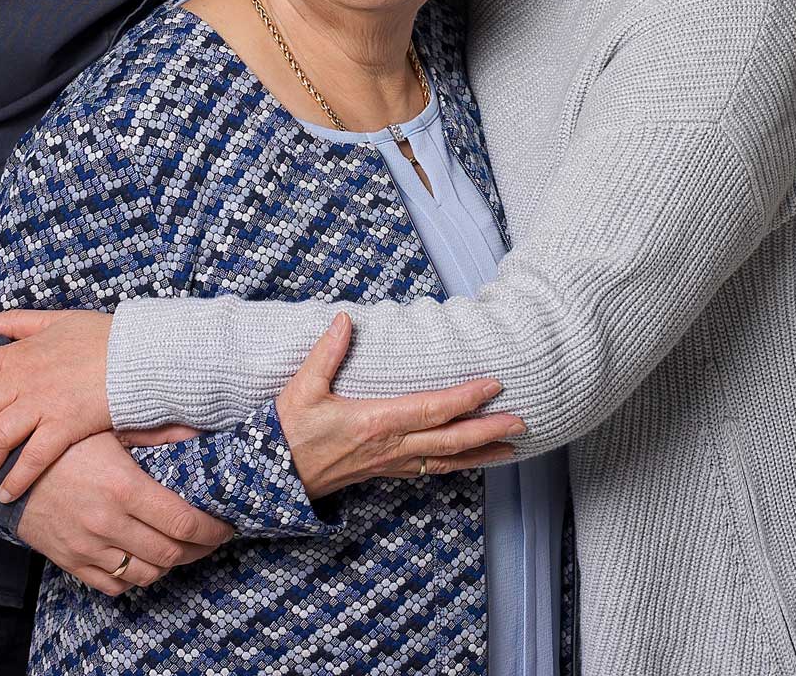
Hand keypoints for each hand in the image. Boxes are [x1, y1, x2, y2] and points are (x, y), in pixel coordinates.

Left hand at [0, 308, 111, 501]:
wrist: (138, 353)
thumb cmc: (101, 336)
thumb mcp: (54, 320)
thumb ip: (14, 323)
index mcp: (17, 353)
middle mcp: (23, 378)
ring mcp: (43, 401)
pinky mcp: (65, 423)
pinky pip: (32, 457)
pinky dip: (17, 478)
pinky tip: (8, 494)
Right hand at [15, 432, 232, 594]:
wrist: (7, 464)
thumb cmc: (65, 439)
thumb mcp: (112, 426)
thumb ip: (158, 432)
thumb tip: (200, 428)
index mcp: (123, 487)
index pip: (183, 523)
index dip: (212, 530)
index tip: (226, 526)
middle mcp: (107, 523)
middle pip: (170, 553)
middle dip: (200, 549)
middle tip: (213, 537)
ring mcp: (88, 547)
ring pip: (145, 574)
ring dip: (171, 565)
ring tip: (184, 548)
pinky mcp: (71, 561)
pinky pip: (113, 585)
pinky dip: (136, 578)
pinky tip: (147, 560)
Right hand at [275, 314, 526, 496]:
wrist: (272, 476)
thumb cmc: (288, 431)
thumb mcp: (302, 387)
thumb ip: (326, 353)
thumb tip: (346, 319)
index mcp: (376, 422)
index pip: (433, 409)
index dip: (466, 398)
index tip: (494, 385)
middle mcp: (390, 446)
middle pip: (451, 439)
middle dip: (489, 430)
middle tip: (523, 422)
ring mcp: (390, 463)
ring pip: (445, 460)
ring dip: (480, 453)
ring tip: (511, 447)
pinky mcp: (384, 471)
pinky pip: (429, 469)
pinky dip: (456, 464)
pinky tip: (469, 460)